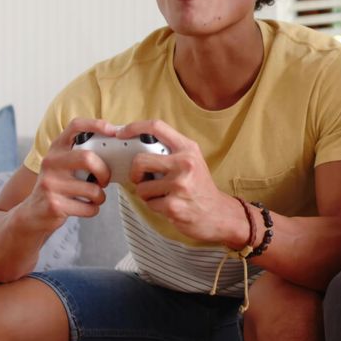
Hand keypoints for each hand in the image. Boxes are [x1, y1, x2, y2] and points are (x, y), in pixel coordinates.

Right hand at [18, 118, 120, 230]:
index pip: (75, 126)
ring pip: (92, 189)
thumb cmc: (57, 187)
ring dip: (100, 196)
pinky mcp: (55, 205)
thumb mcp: (63, 165)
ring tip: (94, 197)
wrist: (32, 214)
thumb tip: (114, 149)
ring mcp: (51, 184)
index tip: (113, 131)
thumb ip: (81, 154)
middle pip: (88, 158)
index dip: (96, 125)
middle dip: (104, 172)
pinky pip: (88, 207)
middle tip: (104, 180)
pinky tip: (85, 207)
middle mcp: (51, 162)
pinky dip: (93, 209)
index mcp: (56, 148)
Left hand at [115, 120, 247, 246]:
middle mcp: (185, 163)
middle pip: (140, 160)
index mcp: (188, 148)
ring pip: (141, 187)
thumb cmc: (200, 187)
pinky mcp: (174, 205)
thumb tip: (136, 145)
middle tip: (142, 179)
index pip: (156, 127)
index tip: (121, 134)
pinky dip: (154, 206)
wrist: (218, 214)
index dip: (134, 127)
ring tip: (162, 195)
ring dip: (146, 194)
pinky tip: (168, 205)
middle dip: (135, 173)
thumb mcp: (192, 161)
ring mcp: (180, 185)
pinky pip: (149, 203)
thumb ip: (169, 151)